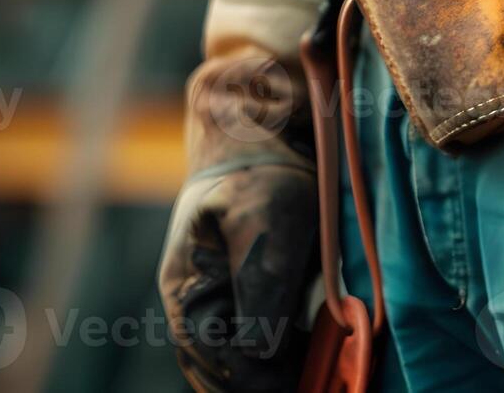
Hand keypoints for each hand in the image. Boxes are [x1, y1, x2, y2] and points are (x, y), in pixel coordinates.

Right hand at [159, 0, 321, 392]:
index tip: (302, 386)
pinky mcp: (244, 299)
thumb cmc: (261, 172)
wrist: (262, 136)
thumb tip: (261, 354)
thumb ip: (260, 285)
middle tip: (314, 385)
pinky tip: (310, 362)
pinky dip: (279, 362)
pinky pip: (255, 350)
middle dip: (265, 384)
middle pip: (222, 376)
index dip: (259, 384)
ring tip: (315, 378)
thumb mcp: (265, 221)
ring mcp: (217, 304)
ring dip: (273, 377)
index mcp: (188, 292)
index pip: (218, 365)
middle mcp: (195, 307)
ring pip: (238, 368)